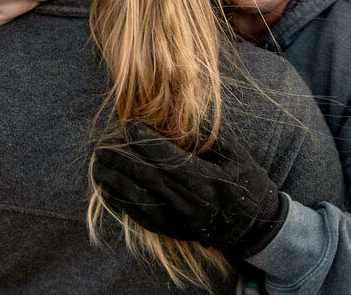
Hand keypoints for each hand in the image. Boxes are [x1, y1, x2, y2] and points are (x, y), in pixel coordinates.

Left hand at [93, 121, 286, 258]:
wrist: (253, 227)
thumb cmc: (246, 185)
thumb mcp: (236, 156)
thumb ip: (208, 139)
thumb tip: (181, 119)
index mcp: (206, 181)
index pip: (167, 157)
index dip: (145, 141)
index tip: (128, 125)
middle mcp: (188, 202)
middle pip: (147, 177)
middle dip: (122, 159)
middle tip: (103, 144)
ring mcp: (178, 219)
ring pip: (139, 198)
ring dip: (115, 180)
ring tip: (98, 164)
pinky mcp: (171, 230)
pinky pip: (140, 216)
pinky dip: (121, 202)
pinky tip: (107, 189)